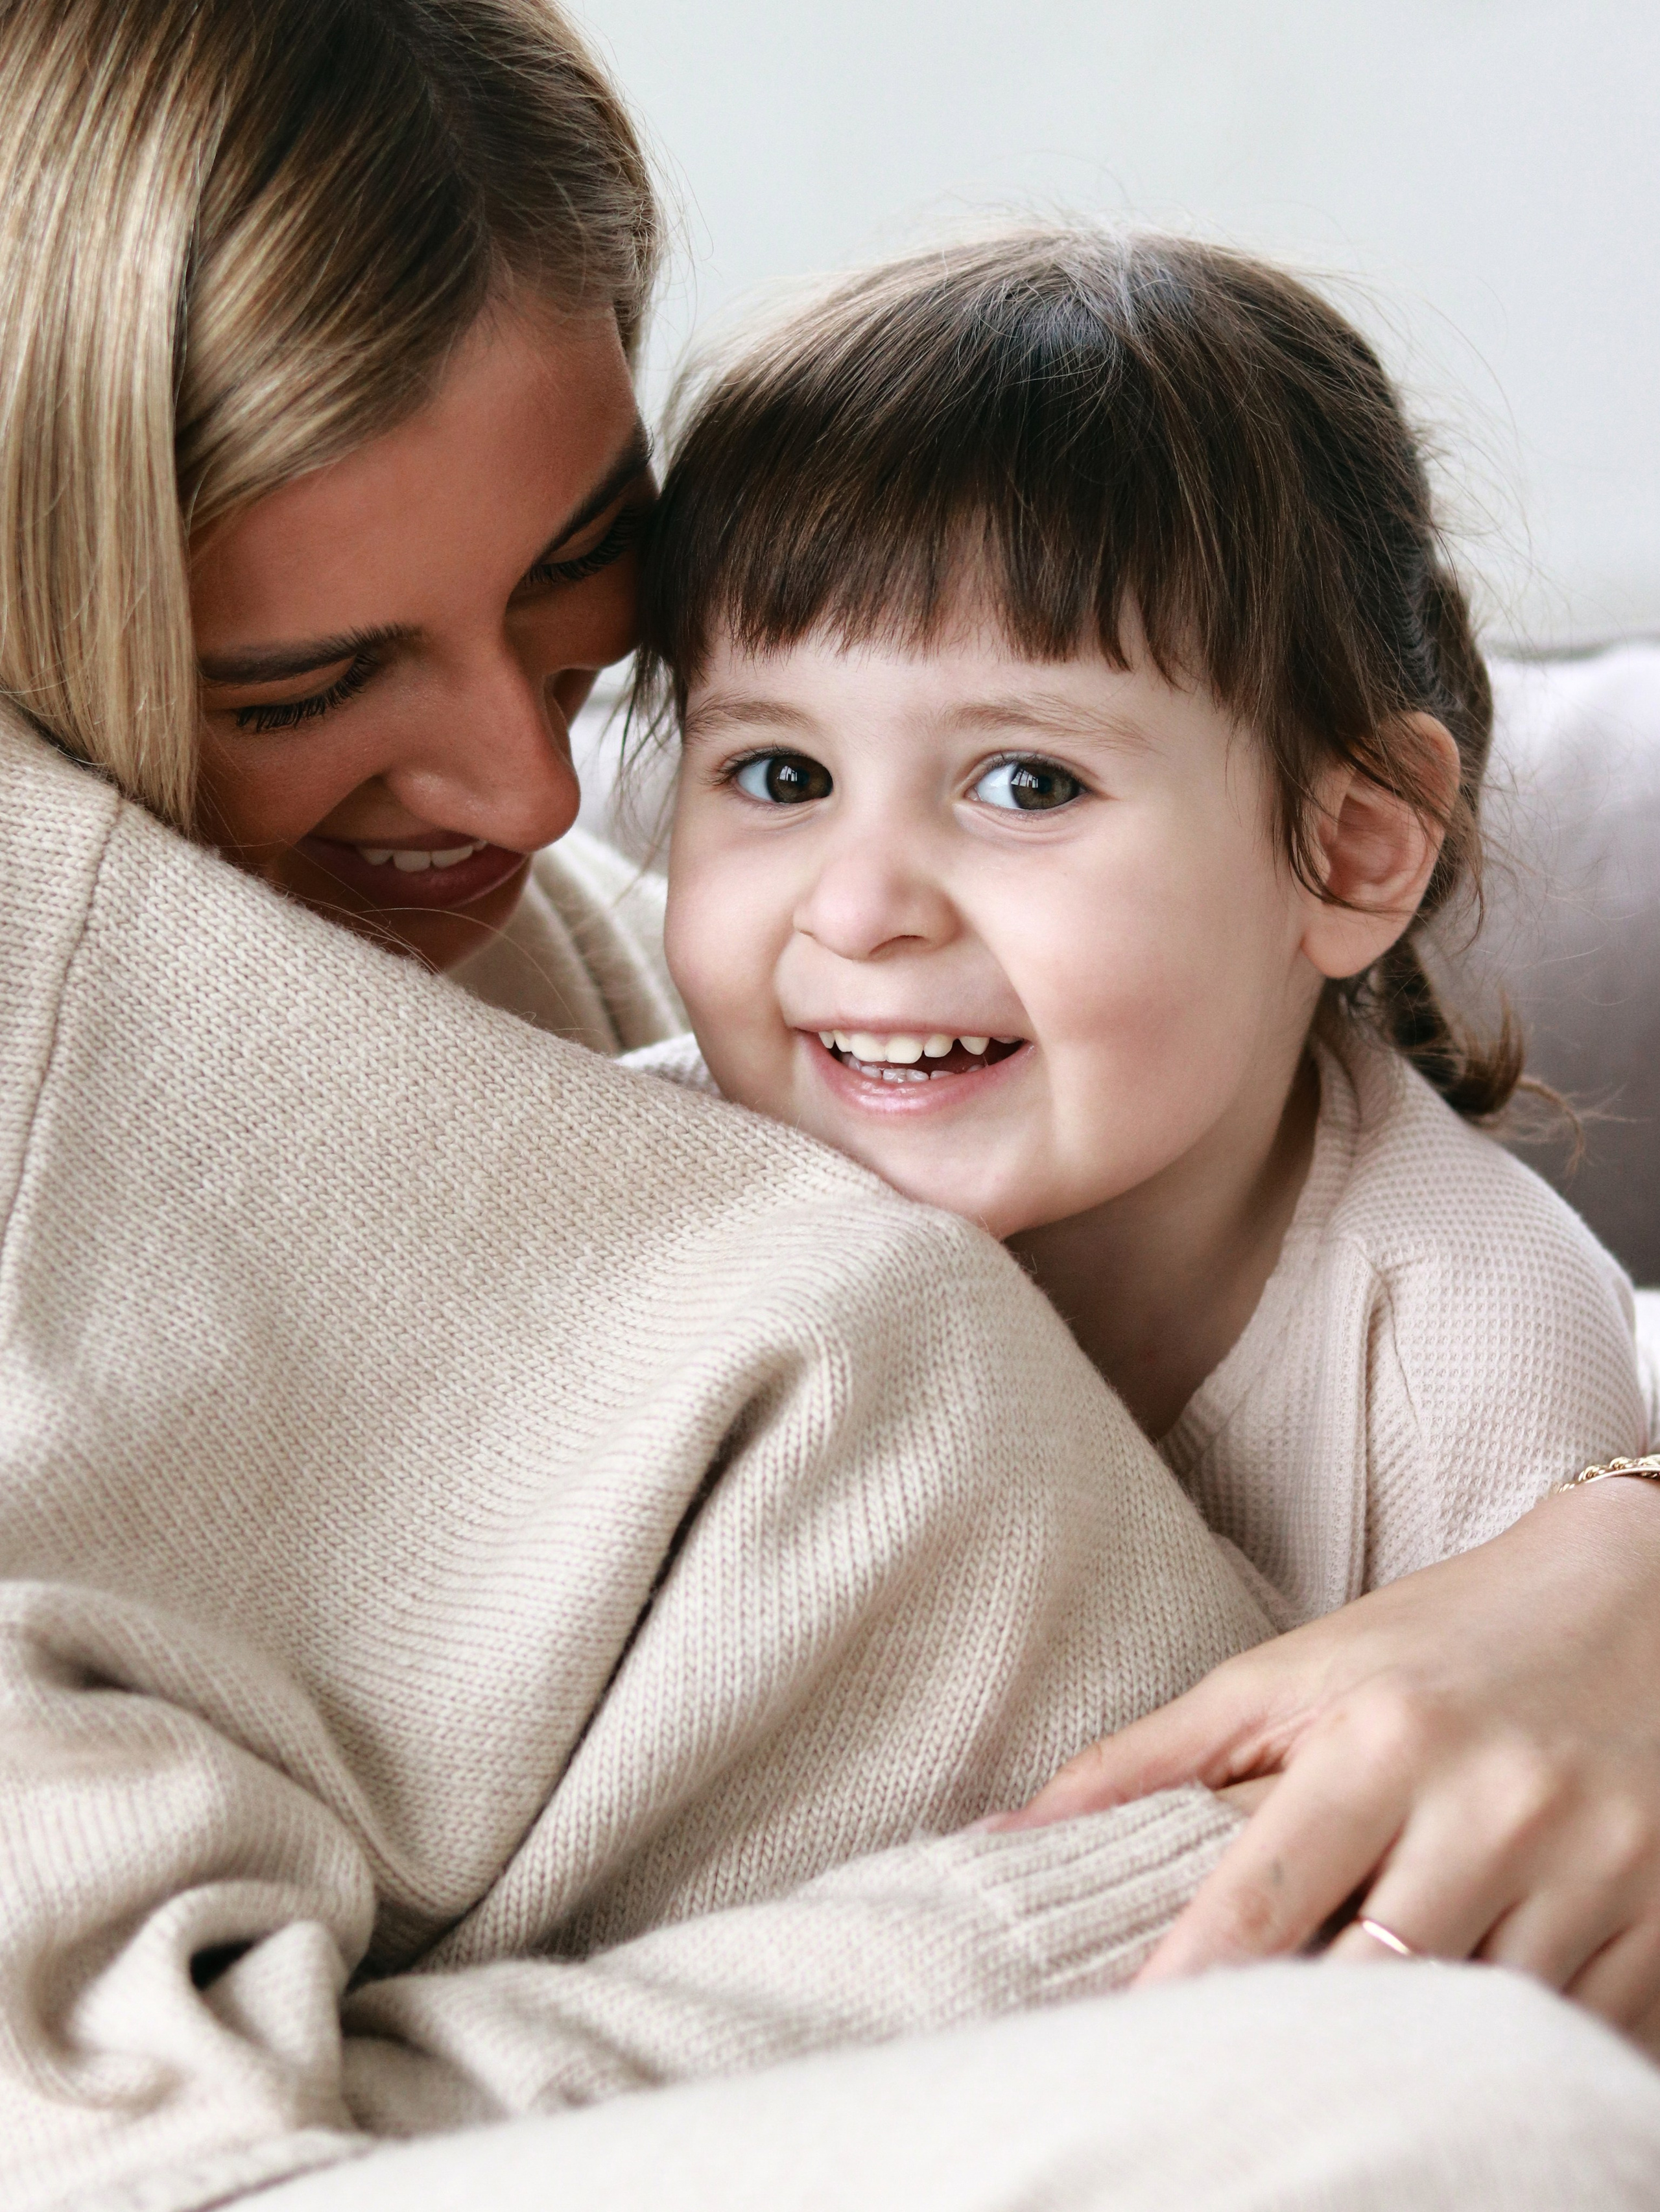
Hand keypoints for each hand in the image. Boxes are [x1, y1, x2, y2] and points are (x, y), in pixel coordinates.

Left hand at [997, 1478, 1659, 2041]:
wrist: (1642, 1601)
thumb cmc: (1438, 1642)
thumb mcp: (1290, 1675)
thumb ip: (1151, 1757)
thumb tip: (1012, 1835)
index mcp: (1384, 1737)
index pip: (1262, 1902)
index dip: (1186, 1989)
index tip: (1124, 2050)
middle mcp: (1495, 1805)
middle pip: (1369, 1985)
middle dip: (1293, 2042)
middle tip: (1220, 2076)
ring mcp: (1596, 1874)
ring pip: (1475, 2032)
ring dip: (1405, 2062)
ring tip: (1334, 2075)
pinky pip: (1575, 2039)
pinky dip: (1511, 2063)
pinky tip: (1459, 2059)